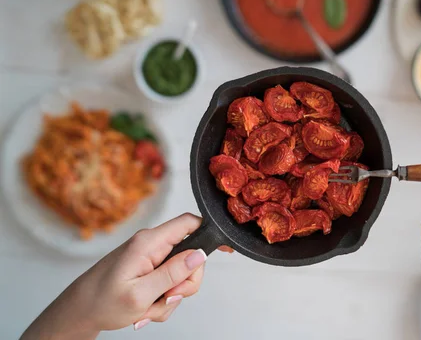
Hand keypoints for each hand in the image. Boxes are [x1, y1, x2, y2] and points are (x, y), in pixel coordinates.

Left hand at [22, 213, 231, 338]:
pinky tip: (145, 310)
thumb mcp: (140, 294)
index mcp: (149, 242)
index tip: (227, 248)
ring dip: (171, 297)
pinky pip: (168, 284)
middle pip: (191, 256)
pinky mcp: (148, 269)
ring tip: (148, 309)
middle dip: (185, 283)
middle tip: (168, 298)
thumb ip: (172, 273)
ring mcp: (150, 258)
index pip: (189, 223)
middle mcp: (152, 246)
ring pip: (181, 275)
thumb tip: (200, 254)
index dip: (211, 232)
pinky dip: (162, 301)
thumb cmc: (101, 302)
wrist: (78, 313)